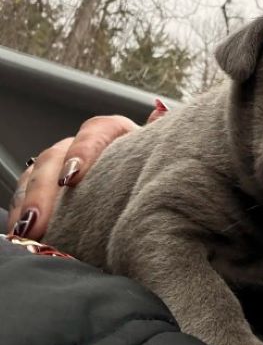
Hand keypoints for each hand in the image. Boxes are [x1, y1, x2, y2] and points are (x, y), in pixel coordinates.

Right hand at [7, 101, 167, 239]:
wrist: (144, 195)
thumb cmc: (152, 172)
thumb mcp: (156, 157)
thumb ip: (155, 137)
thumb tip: (159, 111)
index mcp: (113, 133)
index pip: (94, 132)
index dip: (81, 152)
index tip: (71, 178)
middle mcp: (82, 146)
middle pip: (56, 157)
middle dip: (43, 190)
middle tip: (37, 219)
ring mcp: (61, 167)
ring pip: (36, 176)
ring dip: (27, 203)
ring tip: (25, 232)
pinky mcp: (47, 191)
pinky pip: (26, 196)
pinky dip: (22, 213)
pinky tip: (21, 233)